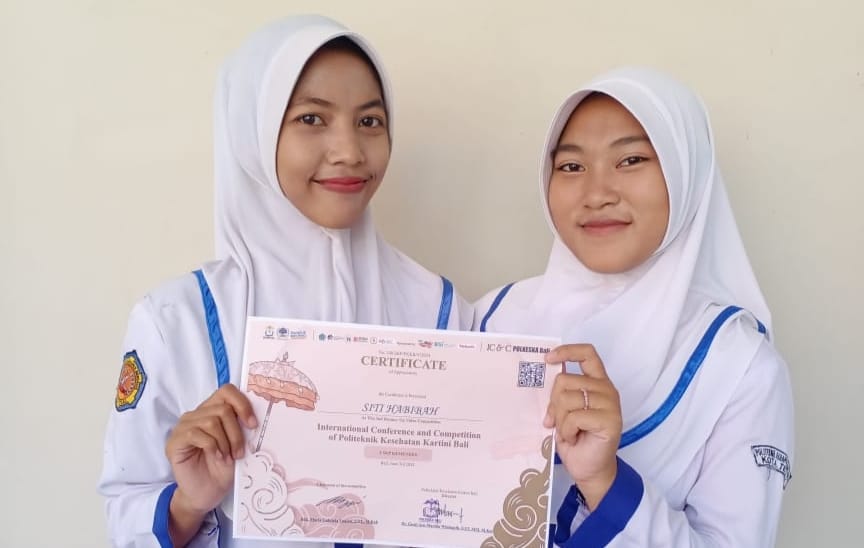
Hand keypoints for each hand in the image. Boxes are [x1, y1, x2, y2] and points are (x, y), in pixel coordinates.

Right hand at [164, 384, 257, 543]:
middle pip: (222, 409)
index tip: (253, 424)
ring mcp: (183, 427)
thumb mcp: (238, 445)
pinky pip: (195, 434)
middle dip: (236, 432)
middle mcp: (196, 415)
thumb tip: (257, 417)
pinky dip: (212, 446)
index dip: (242, 404)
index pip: (227, 391)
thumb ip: (242, 428)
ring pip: (211, 421)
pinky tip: (217, 458)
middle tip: (240, 452)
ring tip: (228, 458)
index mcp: (212, 411)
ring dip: (225, 442)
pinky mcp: (174, 441)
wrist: (207, 494)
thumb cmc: (223, 469)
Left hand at [543, 344, 621, 509]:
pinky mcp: (610, 420)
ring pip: (567, 398)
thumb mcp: (563, 411)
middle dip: (553, 403)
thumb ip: (560, 393)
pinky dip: (568, 430)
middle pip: (564, 380)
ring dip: (560, 420)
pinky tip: (574, 438)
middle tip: (556, 422)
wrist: (590, 469)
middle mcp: (606, 389)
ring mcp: (610, 404)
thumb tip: (542, 376)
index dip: (567, 351)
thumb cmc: (576, 439)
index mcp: (596, 382)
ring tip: (568, 432)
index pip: (587, 353)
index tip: (548, 358)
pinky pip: (575, 417)